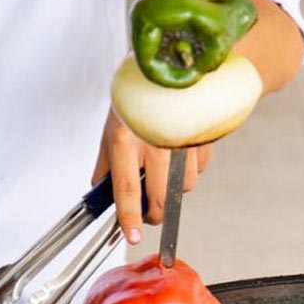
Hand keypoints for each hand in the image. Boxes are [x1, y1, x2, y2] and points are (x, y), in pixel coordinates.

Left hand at [92, 108, 211, 245]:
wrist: (170, 67)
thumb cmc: (135, 100)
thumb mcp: (111, 128)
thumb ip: (105, 164)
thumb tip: (100, 192)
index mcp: (126, 140)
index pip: (127, 189)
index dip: (130, 217)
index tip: (133, 236)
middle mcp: (154, 142)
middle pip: (160, 198)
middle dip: (154, 214)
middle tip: (149, 212)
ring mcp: (181, 141)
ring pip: (183, 188)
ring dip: (174, 188)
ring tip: (164, 167)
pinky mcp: (202, 138)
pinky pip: (198, 170)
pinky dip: (189, 170)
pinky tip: (180, 152)